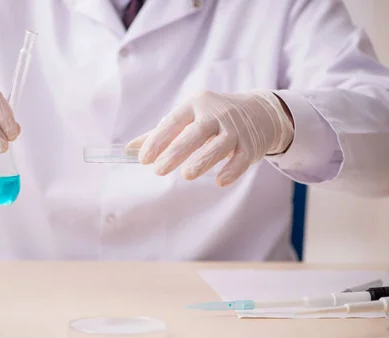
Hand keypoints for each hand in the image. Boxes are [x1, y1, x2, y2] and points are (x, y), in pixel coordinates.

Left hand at [127, 90, 293, 185]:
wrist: (260, 112)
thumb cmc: (213, 118)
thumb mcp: (188, 118)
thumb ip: (161, 134)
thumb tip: (129, 150)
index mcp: (195, 105)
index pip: (173, 121)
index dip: (158, 139)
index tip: (143, 159)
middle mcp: (216, 114)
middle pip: (195, 133)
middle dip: (176, 151)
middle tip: (158, 171)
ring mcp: (235, 129)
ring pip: (219, 145)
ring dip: (203, 160)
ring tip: (186, 175)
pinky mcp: (251, 144)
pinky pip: (241, 158)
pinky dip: (232, 170)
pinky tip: (220, 181)